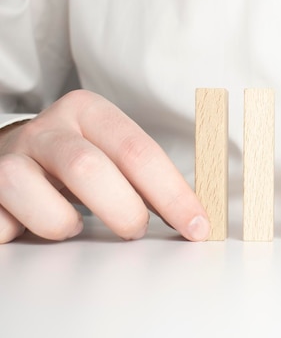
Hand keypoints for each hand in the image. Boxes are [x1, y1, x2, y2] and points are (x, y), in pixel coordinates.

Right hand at [0, 90, 208, 242]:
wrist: (8, 155)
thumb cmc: (73, 162)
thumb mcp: (110, 153)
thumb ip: (145, 177)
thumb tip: (193, 217)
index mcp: (89, 112)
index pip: (138, 151)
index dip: (172, 194)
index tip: (196, 226)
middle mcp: (47, 128)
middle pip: (89, 168)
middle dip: (124, 211)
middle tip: (136, 230)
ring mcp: (9, 156)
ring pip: (34, 194)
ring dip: (62, 224)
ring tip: (70, 225)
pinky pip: (1, 223)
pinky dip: (20, 233)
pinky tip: (27, 226)